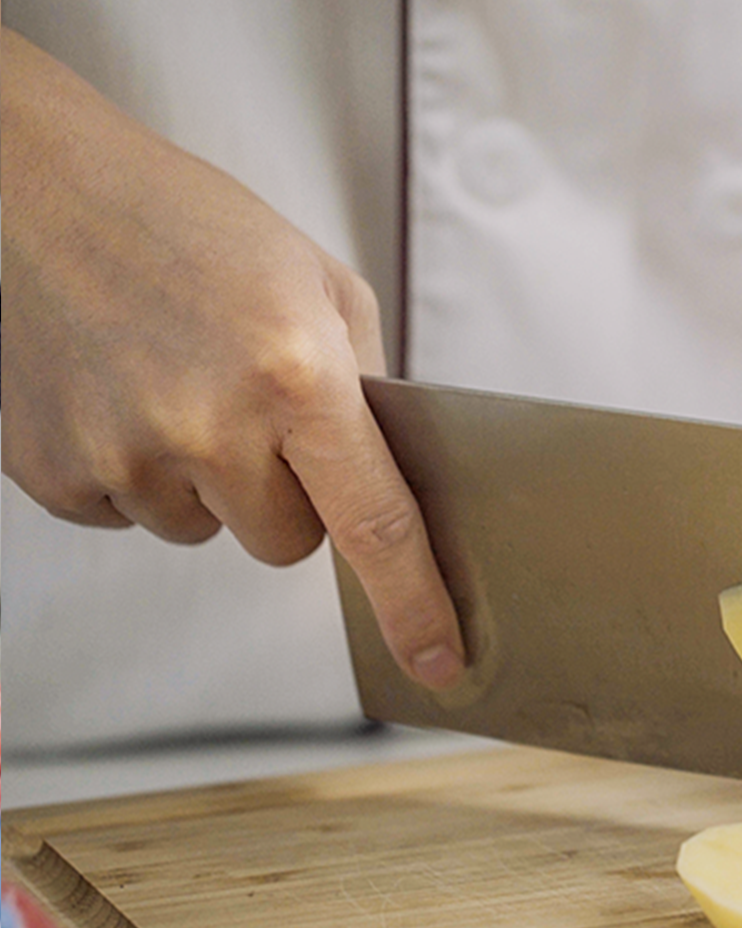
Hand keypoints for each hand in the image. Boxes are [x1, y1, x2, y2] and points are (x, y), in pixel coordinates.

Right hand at [0, 29, 464, 688]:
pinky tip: (123, 392)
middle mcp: (209, 425)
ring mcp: (124, 455)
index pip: (375, 525)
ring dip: (207, 480)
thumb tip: (387, 480)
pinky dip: (137, 471)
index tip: (439, 664)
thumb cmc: (189, 226)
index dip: (414, 604)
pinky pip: (130, 516)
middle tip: (258, 412)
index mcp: (296, 375)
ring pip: (207, 531)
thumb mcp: (319, 284)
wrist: (41, 190)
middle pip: (288, 544)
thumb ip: (363, 388)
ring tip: (178, 382)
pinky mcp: (55, 472)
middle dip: (290, 495)